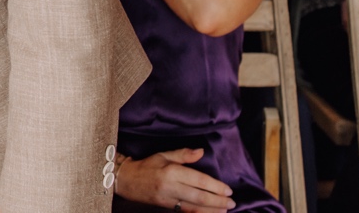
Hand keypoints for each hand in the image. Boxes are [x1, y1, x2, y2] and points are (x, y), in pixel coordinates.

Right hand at [115, 148, 234, 211]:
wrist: (126, 179)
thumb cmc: (147, 165)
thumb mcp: (163, 155)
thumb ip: (183, 154)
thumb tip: (201, 151)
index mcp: (171, 171)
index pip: (198, 180)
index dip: (215, 186)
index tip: (228, 190)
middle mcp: (170, 186)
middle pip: (199, 196)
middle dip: (218, 201)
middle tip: (232, 203)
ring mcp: (168, 199)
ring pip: (194, 207)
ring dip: (212, 210)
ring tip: (225, 210)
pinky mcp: (166, 207)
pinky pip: (186, 212)